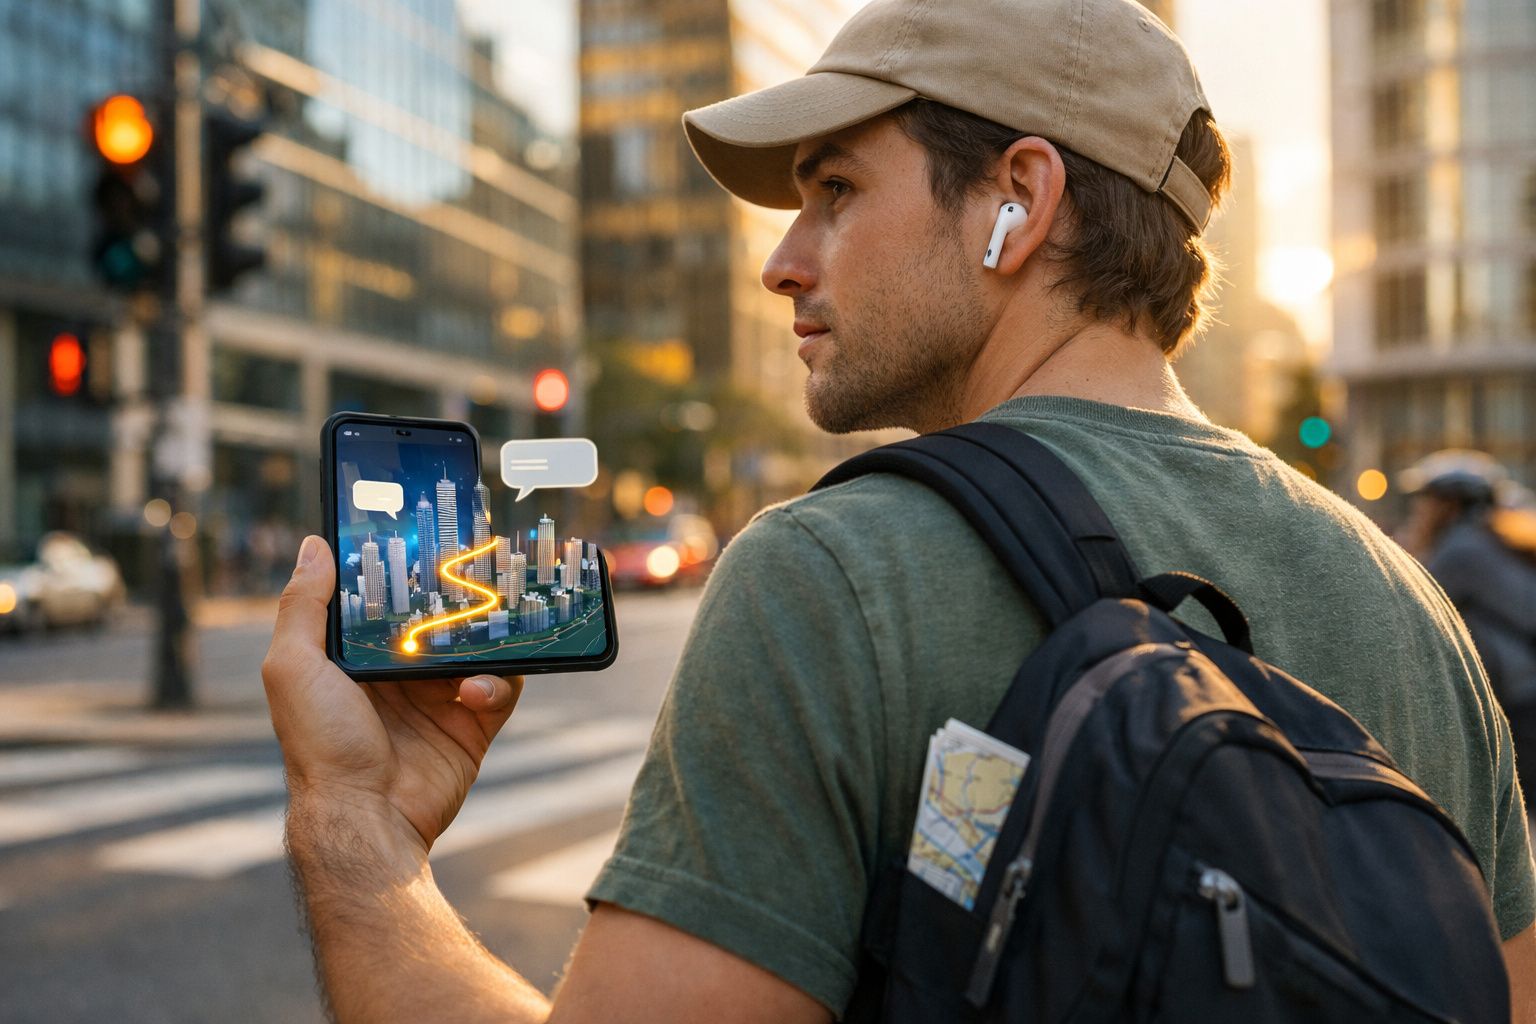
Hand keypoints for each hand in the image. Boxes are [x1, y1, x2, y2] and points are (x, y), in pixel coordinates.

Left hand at [261, 535, 522, 855]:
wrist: (365, 818)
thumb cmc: (319, 744)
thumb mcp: (293, 667)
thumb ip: (303, 606)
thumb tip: (314, 545)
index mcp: (355, 658)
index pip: (385, 602)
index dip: (404, 572)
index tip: (424, 540)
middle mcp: (399, 675)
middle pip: (439, 619)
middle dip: (458, 598)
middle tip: (477, 571)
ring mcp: (439, 699)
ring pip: (478, 648)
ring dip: (486, 638)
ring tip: (483, 634)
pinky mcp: (473, 725)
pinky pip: (501, 688)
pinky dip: (496, 683)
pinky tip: (474, 692)